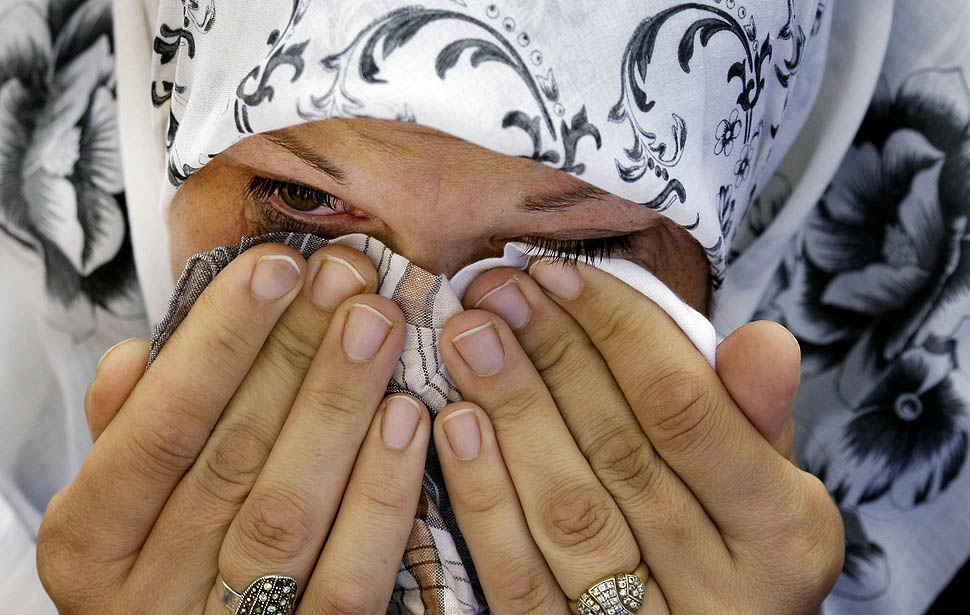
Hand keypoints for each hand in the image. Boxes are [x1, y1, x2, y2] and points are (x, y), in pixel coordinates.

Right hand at [39, 244, 428, 613]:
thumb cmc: (172, 554)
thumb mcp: (125, 500)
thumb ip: (131, 432)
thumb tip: (136, 356)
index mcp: (92, 545)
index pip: (157, 427)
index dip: (219, 341)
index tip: (274, 267)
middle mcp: (150, 595)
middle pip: (230, 457)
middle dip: (294, 352)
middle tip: (347, 276)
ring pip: (288, 511)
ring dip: (339, 403)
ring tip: (380, 323)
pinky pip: (349, 575)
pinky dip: (380, 492)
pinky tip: (407, 418)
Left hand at [433, 260, 844, 613]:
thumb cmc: (733, 545)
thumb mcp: (766, 485)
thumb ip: (754, 417)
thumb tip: (763, 338)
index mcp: (783, 534)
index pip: (689, 410)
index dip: (619, 334)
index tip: (558, 272)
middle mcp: (724, 594)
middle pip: (622, 453)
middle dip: (553, 357)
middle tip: (497, 287)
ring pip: (569, 513)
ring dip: (512, 412)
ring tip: (468, 335)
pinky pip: (518, 578)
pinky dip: (484, 497)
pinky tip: (456, 425)